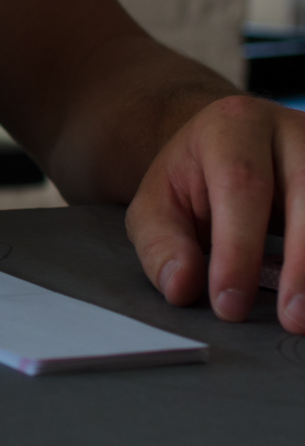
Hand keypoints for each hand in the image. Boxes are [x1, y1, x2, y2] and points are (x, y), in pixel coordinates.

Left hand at [127, 95, 304, 331]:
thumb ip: (162, 244)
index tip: (229, 304)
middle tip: (292, 319)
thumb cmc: (192, 181)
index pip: (241, 183)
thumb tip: (181, 287)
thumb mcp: (157, 205)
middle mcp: (292, 130)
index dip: (238, 247)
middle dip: (303, 262)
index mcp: (232, 126)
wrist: (226, 147)